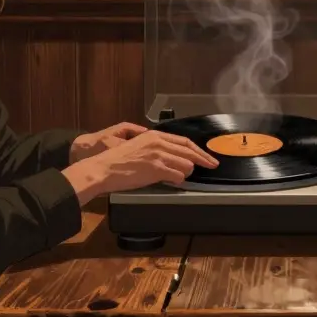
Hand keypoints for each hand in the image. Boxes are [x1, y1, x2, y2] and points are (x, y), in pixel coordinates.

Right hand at [61, 130, 219, 200]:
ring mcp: (158, 155)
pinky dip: (178, 180)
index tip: (207, 155)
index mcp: (154, 135)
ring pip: (186, 165)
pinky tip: (174, 182)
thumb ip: (155, 147)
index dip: (198, 149)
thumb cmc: (117, 161)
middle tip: (212, 165)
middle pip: (190, 151)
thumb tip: (171, 155)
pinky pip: (178, 176)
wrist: (104, 168)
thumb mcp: (138, 146)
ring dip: (186, 172)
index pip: (184, 141)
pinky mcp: (156, 169)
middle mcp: (158, 142)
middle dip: (204, 159)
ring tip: (180, 176)